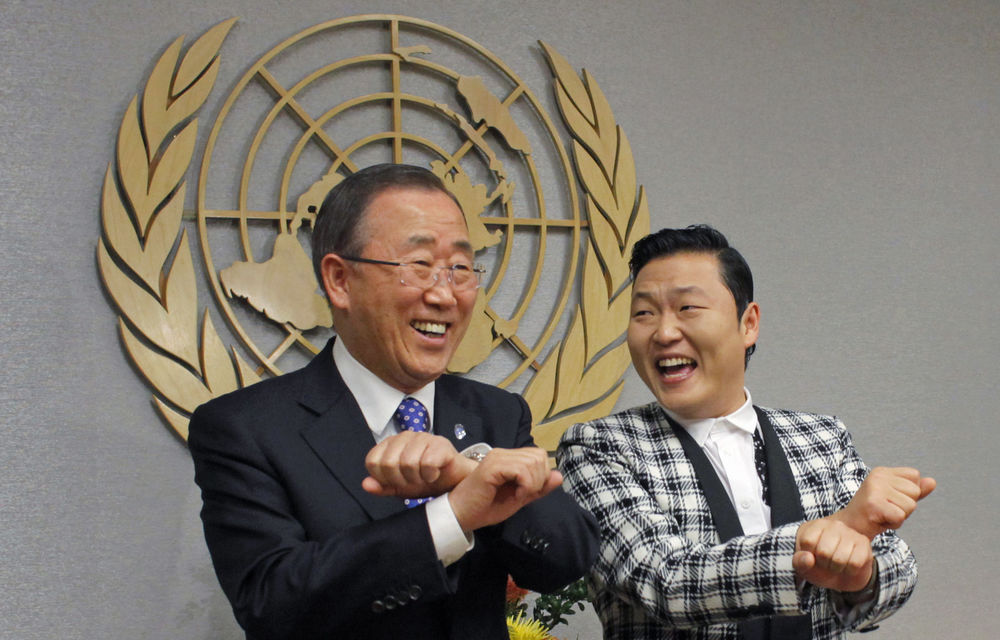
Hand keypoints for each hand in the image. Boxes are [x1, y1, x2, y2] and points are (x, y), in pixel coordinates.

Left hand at [362, 431, 476, 498]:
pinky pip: (427, 463)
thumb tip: (366, 484)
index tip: (397, 482)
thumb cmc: (425, 480)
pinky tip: (434, 474)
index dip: (383, 478)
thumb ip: (382, 486)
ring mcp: (423, 437)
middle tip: (413, 481)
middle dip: (400, 480)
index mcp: (390, 445)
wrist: (454, 481)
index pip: (372, 461)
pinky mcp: (440, 443)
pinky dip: (430, 476)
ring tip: (424, 477)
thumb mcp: (400, 488)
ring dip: (417, 479)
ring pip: (408, 463)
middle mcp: (405, 437)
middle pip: (388, 463)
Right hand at [447, 447, 562, 532]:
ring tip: (516, 495)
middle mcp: (503, 453)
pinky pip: (521, 470)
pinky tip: (515, 495)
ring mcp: (497, 458)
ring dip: (531, 484)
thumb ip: (538, 487)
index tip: (527, 492)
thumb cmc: (485, 508)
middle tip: (522, 494)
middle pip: (539, 457)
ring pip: (533, 462)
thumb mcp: (518, 498)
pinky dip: (525, 485)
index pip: (539, 456)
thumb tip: (559, 475)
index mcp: (509, 459)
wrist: (460, 515)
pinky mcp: (492, 466)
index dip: (541, 476)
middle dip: (538, 479)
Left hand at [794, 518, 873, 591]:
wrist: (842, 575)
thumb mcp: (804, 566)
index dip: (809, 556)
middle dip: (824, 564)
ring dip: (838, 568)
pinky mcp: (863, 542)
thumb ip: (800, 562)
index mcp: (813, 526)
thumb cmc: (819, 567)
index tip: (813, 556)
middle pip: (824, 552)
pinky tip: (848, 565)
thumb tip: (808, 558)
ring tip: (837, 564)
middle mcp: (832, 524)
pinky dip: (850, 570)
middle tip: (827, 562)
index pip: (808, 541)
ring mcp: (849, 532)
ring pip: (840, 559)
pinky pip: (855, 563)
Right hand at [832, 466, 935, 538]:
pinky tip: (880, 521)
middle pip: (914, 492)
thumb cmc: (874, 513)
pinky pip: (901, 516)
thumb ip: (914, 489)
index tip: (890, 499)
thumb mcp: (896, 498)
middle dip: (905, 506)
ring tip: (883, 515)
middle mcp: (878, 476)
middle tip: (886, 509)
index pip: (914, 476)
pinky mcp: (874, 504)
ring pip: (910, 505)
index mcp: (882, 472)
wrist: (851, 529)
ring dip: (900, 516)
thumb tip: (932, 481)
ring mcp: (875, 489)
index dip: (908, 492)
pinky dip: (894, 523)